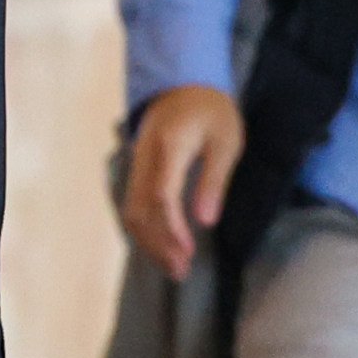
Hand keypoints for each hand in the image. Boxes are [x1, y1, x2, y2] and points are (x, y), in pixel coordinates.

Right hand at [120, 85, 246, 282]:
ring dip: (149, 242)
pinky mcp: (135, 171)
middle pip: (140, 210)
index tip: (188, 252)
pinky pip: (132, 205)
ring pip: (131, 211)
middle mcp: (145, 158)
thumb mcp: (226, 141)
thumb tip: (206, 221)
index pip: (162, 195)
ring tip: (173, 267)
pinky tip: (161, 248)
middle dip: (158, 244)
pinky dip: (144, 230)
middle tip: (181, 271)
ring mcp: (135, 165)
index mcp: (170, 147)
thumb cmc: (211, 112)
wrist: (181, 86)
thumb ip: (214, 180)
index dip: (171, 228)